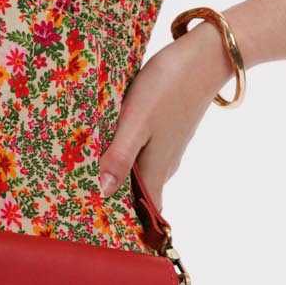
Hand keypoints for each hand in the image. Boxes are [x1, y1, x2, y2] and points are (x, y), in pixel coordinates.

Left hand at [97, 27, 224, 211]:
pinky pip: (142, 150)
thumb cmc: (168, 87)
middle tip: (79, 199)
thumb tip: (103, 192)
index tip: (100, 228)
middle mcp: (164, 163)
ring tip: (84, 173)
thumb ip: (120, 156)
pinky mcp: (165, 127)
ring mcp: (167, 145)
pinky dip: (124, 154)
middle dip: (115, 200)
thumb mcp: (136, 121)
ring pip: (140, 170)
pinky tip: (106, 142)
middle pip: (139, 194)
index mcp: (157, 169)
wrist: (205, 56)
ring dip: (117, 174)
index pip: (146, 212)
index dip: (127, 223)